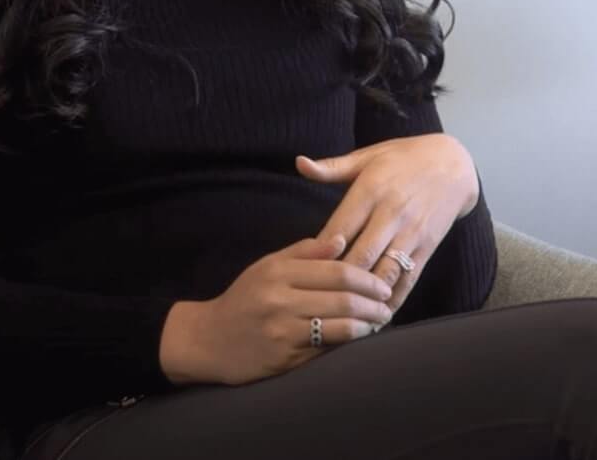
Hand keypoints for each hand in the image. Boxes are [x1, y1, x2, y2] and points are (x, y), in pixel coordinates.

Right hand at [161, 234, 395, 385]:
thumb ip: (304, 252)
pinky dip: (348, 343)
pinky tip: (359, 339)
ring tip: (380, 322)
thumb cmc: (243, 300)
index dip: (366, 279)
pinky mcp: (284, 358)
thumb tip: (341, 240)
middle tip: (388, 306)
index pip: (336, 271)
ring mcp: (282, 331)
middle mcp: (279, 300)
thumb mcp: (266, 266)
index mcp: (278, 272)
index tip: (382, 285)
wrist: (208, 340)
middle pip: (342, 299)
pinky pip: (326, 349)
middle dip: (373, 304)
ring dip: (367, 325)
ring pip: (339, 326)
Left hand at [296, 133, 478, 317]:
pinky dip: (394, 299)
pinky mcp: (428, 246)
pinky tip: (378, 316)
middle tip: (317, 303)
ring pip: (385, 272)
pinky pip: (409, 278)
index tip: (302, 274)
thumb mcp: (366, 156)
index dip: (320, 254)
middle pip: (360, 256)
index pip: (339, 228)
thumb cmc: (401, 158)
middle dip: (339, 283)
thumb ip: (331, 167)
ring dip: (366, 297)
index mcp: (370, 190)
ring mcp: (411, 232)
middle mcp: (391, 213)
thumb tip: (299, 163)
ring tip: (345, 318)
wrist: (451, 163)